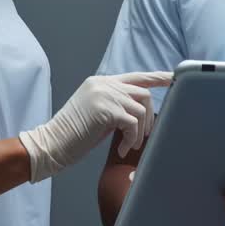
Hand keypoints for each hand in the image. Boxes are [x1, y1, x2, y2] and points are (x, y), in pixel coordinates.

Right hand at [19, 71, 171, 181]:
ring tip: (130, 145)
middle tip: (145, 134)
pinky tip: (122, 148)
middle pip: (143, 93)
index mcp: (101, 82)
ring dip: (140, 131)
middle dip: (150, 116)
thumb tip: (141, 111)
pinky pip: (133, 124)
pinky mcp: (106, 110)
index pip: (136, 76)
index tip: (173, 77)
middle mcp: (104, 84)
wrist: (51, 144)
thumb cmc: (73, 134)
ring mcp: (105, 95)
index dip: (156, 77)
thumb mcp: (97, 112)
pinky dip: (131, 139)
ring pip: (141, 109)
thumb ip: (116, 104)